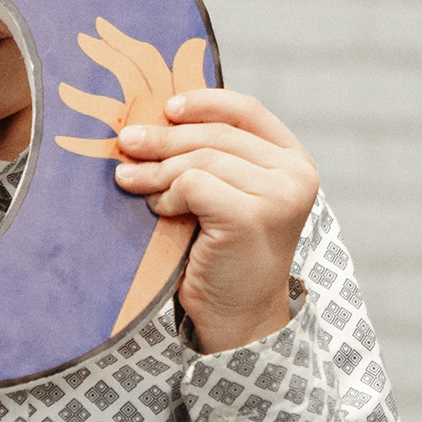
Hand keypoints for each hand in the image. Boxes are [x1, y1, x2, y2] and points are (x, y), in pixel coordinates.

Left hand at [66, 42, 316, 351]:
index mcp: (294, 162)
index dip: (204, 102)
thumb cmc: (224, 256)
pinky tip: (160, 212)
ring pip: (201, 159)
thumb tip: (155, 117)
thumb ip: (212, 159)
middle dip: (164, 138)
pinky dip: (168, 196)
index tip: (167, 107)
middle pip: (216, 135)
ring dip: (158, 171)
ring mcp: (278, 196)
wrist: (238, 319)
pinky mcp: (252, 216)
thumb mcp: (226, 196)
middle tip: (126, 143)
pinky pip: (193, 184)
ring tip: (130, 182)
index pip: (247, 111)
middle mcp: (295, 175)